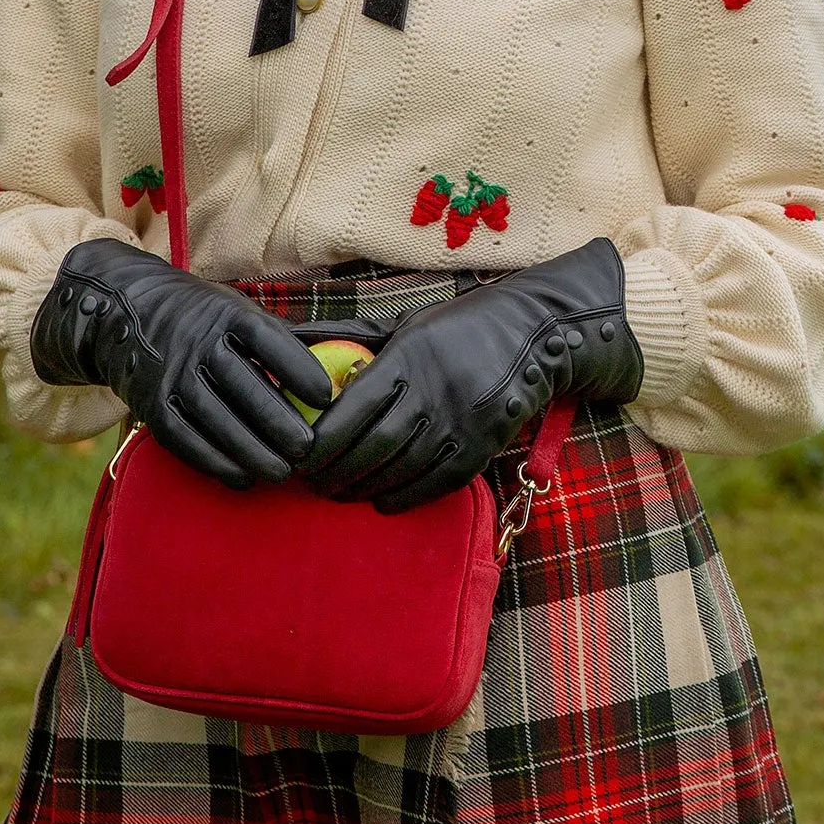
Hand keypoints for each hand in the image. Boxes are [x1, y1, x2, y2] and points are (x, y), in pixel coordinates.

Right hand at [30, 239, 334, 488]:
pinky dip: (216, 462)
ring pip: (217, 419)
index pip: (268, 340)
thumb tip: (352, 352)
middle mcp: (199, 343)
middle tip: (310, 451)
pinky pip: (187, 440)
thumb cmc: (205, 318)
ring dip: (252, 450)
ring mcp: (173, 376)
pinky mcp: (153, 407)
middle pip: (244, 386)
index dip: (298, 369)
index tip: (327, 397)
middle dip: (278, 422)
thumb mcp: (240, 311)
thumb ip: (286, 338)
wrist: (127, 315)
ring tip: (284, 472)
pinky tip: (244, 478)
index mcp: (229, 316)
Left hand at [299, 238, 642, 512]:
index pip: (353, 409)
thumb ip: (347, 335)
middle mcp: (435, 392)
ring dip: (362, 489)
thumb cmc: (455, 326)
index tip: (296, 453)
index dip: (320, 439)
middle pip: (373, 447)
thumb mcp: (403, 323)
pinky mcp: (481, 448)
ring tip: (336, 493)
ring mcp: (461, 424)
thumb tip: (290, 337)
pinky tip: (379, 500)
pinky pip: (434, 485)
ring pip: (401, 470)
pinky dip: (402, 498)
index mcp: (410, 356)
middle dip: (334, 471)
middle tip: (308, 482)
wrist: (533, 335)